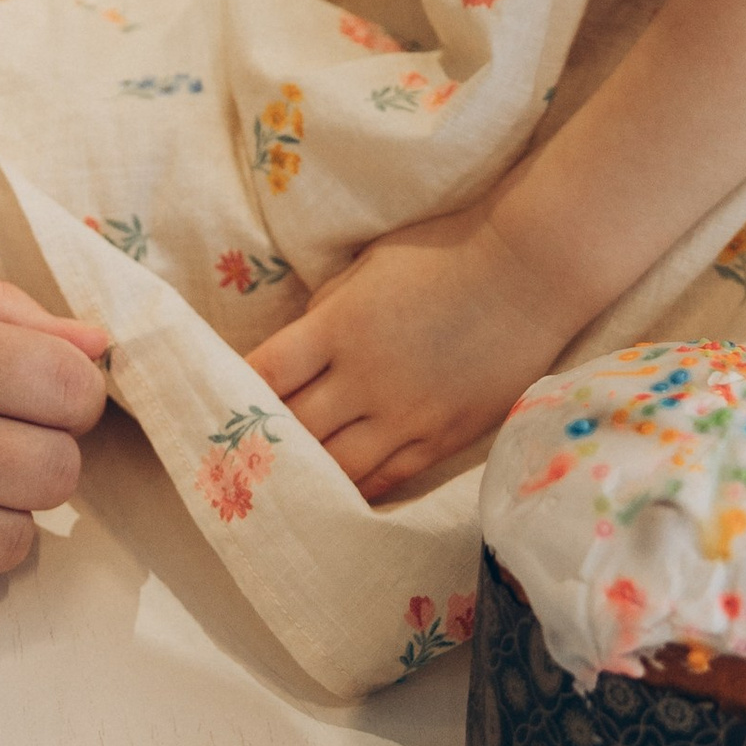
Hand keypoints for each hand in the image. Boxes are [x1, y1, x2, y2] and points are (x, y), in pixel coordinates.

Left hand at [250, 205, 573, 501]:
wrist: (530, 269)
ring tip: (279, 487)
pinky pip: (387, 478)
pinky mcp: (442, 437)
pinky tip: (335, 495)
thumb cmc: (444, 251)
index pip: (265, 373)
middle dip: (262, 443)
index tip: (215, 401)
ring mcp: (407, 414)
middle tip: (238, 455)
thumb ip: (326, 311)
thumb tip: (292, 351)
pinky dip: (355, 488)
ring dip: (305, 475)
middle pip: (293, 430)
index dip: (233, 393)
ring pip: (336, 467)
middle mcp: (366, 378)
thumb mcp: (369, 265)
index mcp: (340, 326)